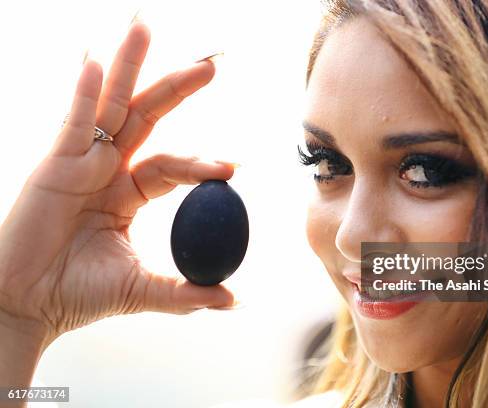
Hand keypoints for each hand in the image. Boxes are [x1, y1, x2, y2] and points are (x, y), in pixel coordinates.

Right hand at [0, 20, 235, 348]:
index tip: (233, 167)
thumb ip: (186, 292)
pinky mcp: (55, 162)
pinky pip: (74, 121)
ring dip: (129, 66)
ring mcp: (82, 161)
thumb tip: (234, 300)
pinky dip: (84, 92)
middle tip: (210, 64)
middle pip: (147, 116)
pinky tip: (96, 62)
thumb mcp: (142, 288)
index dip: (201, 163)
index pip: (172, 166)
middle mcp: (109, 168)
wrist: (28, 305)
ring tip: (145, 28)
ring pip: (110, 104)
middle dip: (176, 88)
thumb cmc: (78, 294)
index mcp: (130, 192)